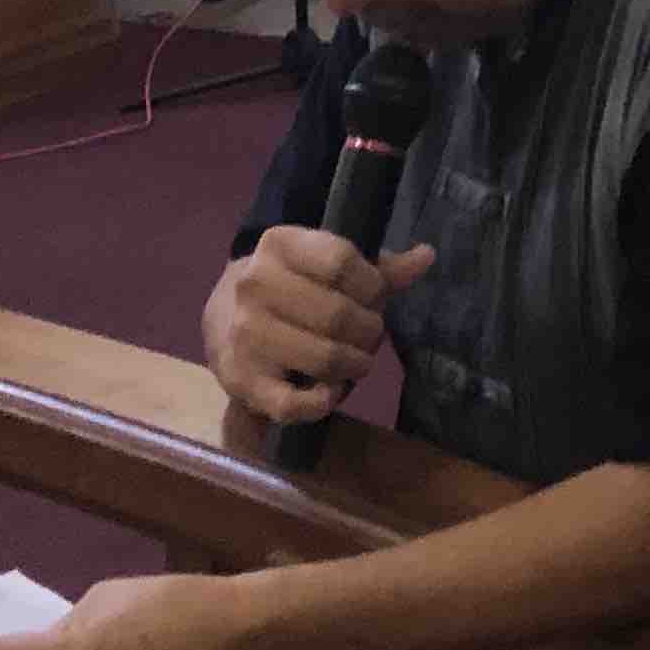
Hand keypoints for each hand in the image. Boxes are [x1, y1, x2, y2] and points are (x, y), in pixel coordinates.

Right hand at [200, 226, 436, 425]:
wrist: (222, 317)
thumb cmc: (292, 285)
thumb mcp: (327, 264)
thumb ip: (378, 267)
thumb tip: (426, 256)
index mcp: (279, 245)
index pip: (342, 261)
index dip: (372, 285)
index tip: (376, 297)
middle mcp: (255, 285)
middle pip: (338, 314)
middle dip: (369, 330)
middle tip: (371, 336)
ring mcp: (245, 335)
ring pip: (323, 358)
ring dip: (355, 365)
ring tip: (358, 362)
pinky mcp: (239, 380)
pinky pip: (294, 404)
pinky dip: (324, 402)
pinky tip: (332, 390)